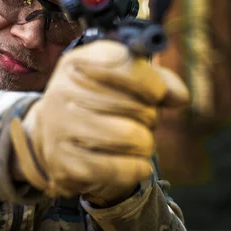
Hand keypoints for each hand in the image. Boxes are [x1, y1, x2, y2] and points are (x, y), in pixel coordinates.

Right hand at [9, 40, 188, 202]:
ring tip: (137, 141)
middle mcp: (64, 91)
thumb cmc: (94, 103)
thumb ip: (156, 80)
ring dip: (146, 142)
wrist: (49, 137)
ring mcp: (61, 128)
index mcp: (78, 63)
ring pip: (133, 137)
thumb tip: (180, 96)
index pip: (126, 65)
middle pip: (137, 106)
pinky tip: (133, 161)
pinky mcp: (66, 163)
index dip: (153, 83)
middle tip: (142, 120)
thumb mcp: (119, 79)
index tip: (157, 94)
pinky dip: (138, 167)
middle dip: (150, 116)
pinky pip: (122, 168)